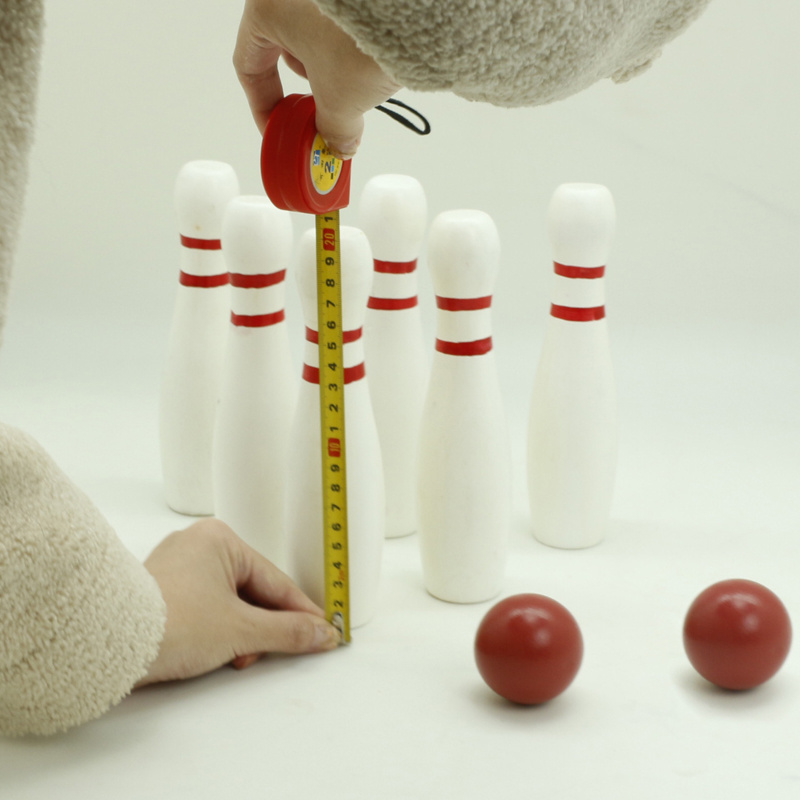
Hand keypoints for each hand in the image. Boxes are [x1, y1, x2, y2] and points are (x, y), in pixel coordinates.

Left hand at [138, 519, 339, 685]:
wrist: (109, 645)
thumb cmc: (170, 622)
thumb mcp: (241, 630)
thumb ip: (288, 632)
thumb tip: (320, 633)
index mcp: (220, 538)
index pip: (274, 580)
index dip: (300, 611)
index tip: (321, 630)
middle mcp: (197, 544)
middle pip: (251, 591)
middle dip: (263, 627)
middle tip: (276, 651)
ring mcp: (176, 566)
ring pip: (228, 601)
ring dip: (239, 633)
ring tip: (234, 657)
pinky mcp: (161, 590)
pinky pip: (204, 606)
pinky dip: (216, 630)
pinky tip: (213, 652)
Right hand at [234, 0, 400, 157]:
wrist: (412, 12)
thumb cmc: (361, 43)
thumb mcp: (340, 100)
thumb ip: (332, 129)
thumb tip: (338, 144)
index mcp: (267, 8)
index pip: (249, 66)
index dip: (263, 107)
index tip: (277, 131)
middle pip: (285, 50)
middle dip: (304, 91)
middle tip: (320, 117)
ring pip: (316, 38)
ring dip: (329, 74)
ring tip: (352, 95)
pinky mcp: (352, 0)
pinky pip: (341, 28)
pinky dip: (348, 55)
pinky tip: (367, 72)